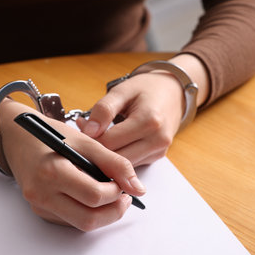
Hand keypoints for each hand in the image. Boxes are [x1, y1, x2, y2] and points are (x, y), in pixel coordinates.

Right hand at [0, 100, 145, 230]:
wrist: (17, 136)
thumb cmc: (51, 133)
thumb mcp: (85, 141)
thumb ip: (114, 163)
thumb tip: (138, 187)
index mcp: (53, 171)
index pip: (94, 196)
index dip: (116, 192)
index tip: (123, 183)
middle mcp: (42, 193)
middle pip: (88, 219)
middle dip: (113, 211)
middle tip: (123, 197)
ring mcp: (38, 204)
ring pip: (81, 223)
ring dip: (102, 213)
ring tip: (110, 194)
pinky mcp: (39, 209)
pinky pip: (70, 220)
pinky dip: (87, 211)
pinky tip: (91, 195)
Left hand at [76, 54, 208, 166]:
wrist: (172, 92)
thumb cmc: (146, 89)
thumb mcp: (122, 91)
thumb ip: (104, 110)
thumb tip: (88, 131)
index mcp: (149, 120)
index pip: (110, 142)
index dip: (90, 137)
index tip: (81, 126)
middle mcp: (157, 140)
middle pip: (116, 158)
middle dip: (97, 149)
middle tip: (85, 132)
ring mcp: (158, 151)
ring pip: (123, 165)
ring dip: (107, 155)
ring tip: (98, 135)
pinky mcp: (156, 157)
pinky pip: (131, 163)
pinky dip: (118, 155)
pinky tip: (112, 140)